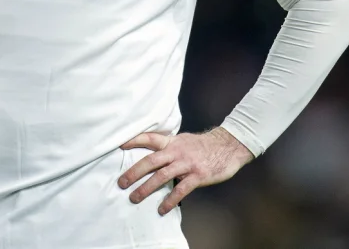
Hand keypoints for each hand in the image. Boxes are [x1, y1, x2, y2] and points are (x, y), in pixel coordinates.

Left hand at [117, 127, 253, 214]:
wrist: (229, 146)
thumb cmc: (204, 146)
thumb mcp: (184, 140)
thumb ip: (169, 146)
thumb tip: (152, 154)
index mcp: (172, 142)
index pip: (150, 138)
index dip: (134, 141)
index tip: (120, 146)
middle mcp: (177, 152)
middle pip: (151, 161)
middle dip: (134, 172)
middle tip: (121, 183)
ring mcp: (187, 164)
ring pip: (162, 176)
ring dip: (146, 188)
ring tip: (134, 198)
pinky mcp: (198, 175)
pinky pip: (181, 189)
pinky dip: (169, 200)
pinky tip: (161, 209)